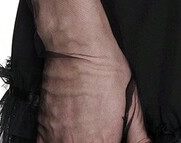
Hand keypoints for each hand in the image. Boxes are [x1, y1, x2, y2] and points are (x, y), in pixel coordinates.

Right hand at [37, 42, 151, 142]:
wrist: (77, 47)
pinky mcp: (43, 131)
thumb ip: (138, 133)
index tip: (114, 137)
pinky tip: (67, 133)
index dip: (114, 142)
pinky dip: (60, 141)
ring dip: (79, 140)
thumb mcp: (132, 101)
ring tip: (85, 130)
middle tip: (99, 131)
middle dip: (97, 140)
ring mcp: (58, 139)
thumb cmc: (105, 67)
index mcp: (104, 140)